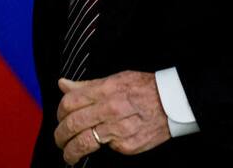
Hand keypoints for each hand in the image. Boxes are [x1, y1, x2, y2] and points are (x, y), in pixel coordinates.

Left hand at [54, 71, 170, 163]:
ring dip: (72, 151)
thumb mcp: (114, 79)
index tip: (59, 118)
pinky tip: (102, 144)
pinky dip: (102, 147)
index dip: (59, 112)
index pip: (70, 103)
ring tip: (68, 154)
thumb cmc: (143, 88)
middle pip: (73, 124)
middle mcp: (110, 110)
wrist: (173, 102)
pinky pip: (108, 148)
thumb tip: (62, 84)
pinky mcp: (128, 145)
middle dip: (61, 135)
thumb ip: (86, 85)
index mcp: (104, 91)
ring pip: (85, 142)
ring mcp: (119, 129)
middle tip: (59, 140)